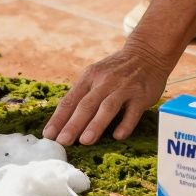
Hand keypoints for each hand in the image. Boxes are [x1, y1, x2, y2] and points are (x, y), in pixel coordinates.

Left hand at [42, 47, 169, 145]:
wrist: (147, 53)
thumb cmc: (115, 71)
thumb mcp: (95, 76)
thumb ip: (83, 96)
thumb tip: (64, 123)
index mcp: (89, 77)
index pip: (70, 100)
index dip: (58, 118)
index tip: (49, 135)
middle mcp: (105, 81)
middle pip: (86, 105)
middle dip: (73, 124)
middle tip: (62, 141)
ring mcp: (124, 88)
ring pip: (107, 107)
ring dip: (96, 124)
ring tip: (85, 141)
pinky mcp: (141, 95)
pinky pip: (133, 112)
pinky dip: (125, 124)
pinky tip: (118, 136)